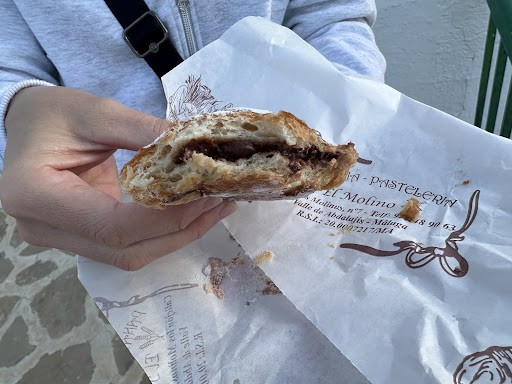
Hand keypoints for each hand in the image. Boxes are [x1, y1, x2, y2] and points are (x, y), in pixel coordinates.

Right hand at [0, 86, 236, 270]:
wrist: (29, 125)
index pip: (113, 225)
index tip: (204, 193)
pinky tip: (191, 212)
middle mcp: (44, 228)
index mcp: (36, 195)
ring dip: (176, 235)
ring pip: (130, 255)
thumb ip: (144, 131)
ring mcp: (62, 239)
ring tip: (214, 208)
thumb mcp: (97, 112)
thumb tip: (194, 147)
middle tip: (220, 201)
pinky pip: (127, 246)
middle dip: (179, 229)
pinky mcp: (81, 238)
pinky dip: (161, 232)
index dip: (164, 217)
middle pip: (125, 250)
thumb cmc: (53, 114)